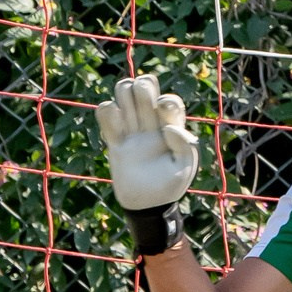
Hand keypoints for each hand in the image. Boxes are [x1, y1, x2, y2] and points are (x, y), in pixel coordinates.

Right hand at [94, 76, 197, 209]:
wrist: (146, 205)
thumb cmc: (170, 185)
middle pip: (145, 87)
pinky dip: (107, 111)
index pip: (169, 102)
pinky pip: (106, 114)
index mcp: (172, 127)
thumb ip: (185, 146)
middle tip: (142, 101)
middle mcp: (152, 123)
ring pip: (124, 93)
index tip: (163, 113)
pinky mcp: (115, 140)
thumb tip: (170, 128)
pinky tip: (114, 124)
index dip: (166, 101)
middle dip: (143, 87)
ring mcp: (132, 129)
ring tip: (127, 112)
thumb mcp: (185, 168)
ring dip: (124, 92)